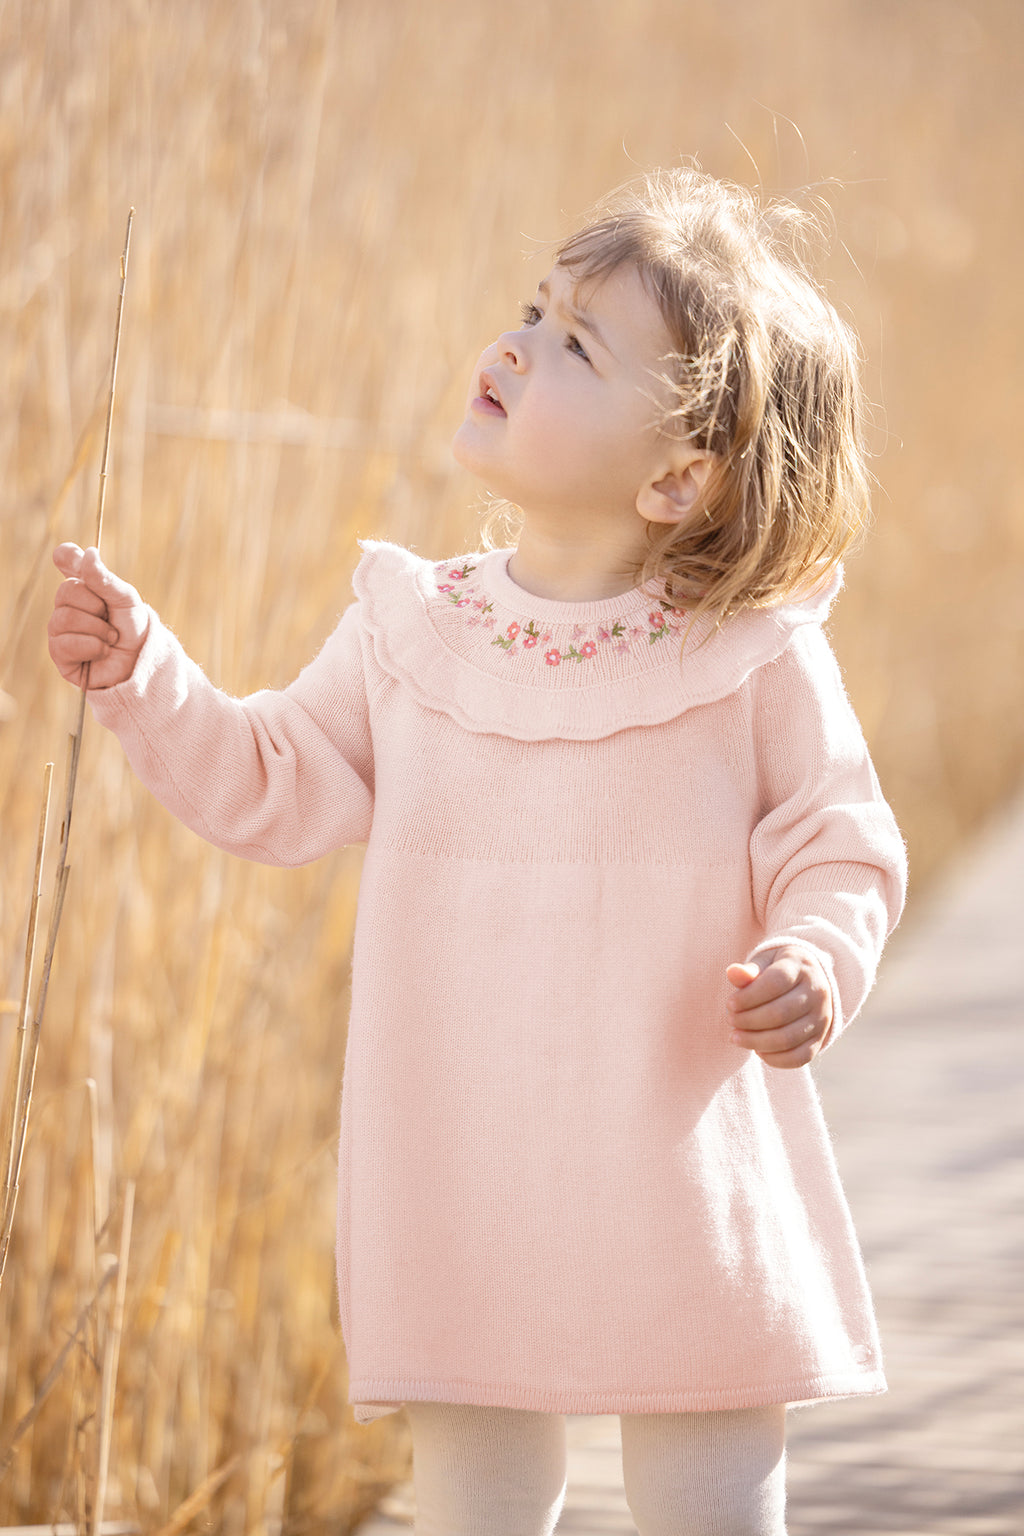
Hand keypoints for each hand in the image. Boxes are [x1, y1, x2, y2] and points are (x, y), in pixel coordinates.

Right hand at [48, 544, 148, 688]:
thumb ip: (105, 579)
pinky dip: (92, 647)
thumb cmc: (132, 628)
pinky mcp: (60, 655)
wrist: (140, 661)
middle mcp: (66, 604)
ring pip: (65, 618)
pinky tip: (102, 652)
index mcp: (83, 586)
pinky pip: (65, 644)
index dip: (68, 558)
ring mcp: (60, 629)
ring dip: (98, 630)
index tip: (67, 556)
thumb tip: (88, 553)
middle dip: (96, 607)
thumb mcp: (125, 600)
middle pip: (66, 591)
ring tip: (111, 638)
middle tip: (110, 619)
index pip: (67, 561)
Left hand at [725, 944, 832, 1068]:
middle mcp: (817, 993)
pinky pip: (799, 1058)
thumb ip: (749, 971)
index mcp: (801, 967)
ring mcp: (821, 1018)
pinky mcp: (820, 1039)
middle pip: (780, 1013)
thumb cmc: (778, 971)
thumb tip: (732, 973)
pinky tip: (757, 1050)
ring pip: (787, 1038)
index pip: (775, 983)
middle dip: (748, 1021)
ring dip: (756, 1041)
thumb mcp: (765, 963)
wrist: (811, 981)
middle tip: (731, 1020)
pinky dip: (774, 1059)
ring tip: (736, 1037)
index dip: (748, 996)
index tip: (730, 1004)